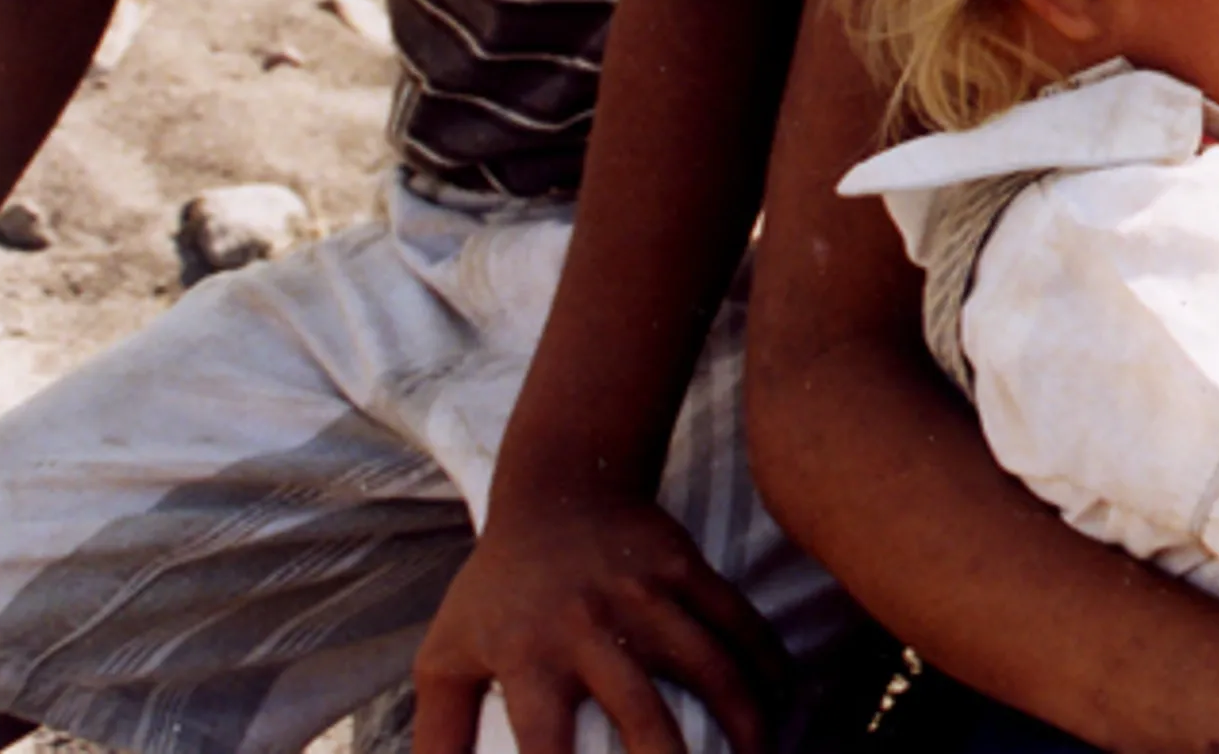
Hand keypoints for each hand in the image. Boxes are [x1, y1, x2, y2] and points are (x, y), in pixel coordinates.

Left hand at [412, 485, 789, 753]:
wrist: (558, 489)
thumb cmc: (495, 590)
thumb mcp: (445, 656)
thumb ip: (437, 736)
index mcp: (527, 657)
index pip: (545, 744)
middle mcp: (589, 627)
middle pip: (643, 713)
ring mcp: (646, 595)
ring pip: (710, 667)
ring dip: (743, 723)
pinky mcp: (687, 568)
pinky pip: (739, 623)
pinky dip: (768, 666)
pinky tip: (781, 703)